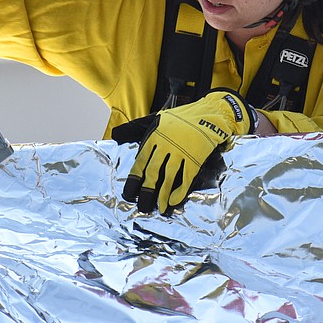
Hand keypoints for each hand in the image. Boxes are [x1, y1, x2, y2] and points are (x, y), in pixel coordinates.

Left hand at [111, 89, 254, 214]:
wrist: (207, 113)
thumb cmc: (179, 119)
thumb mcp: (154, 119)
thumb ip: (134, 128)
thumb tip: (114, 136)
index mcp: (154, 136)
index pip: (140, 162)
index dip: (134, 180)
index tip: (129, 194)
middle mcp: (166, 145)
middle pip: (153, 172)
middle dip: (146, 191)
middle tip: (142, 208)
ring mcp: (182, 152)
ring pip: (169, 177)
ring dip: (163, 195)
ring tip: (159, 209)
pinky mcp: (196, 158)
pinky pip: (187, 178)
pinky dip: (181, 191)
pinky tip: (174, 201)